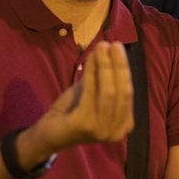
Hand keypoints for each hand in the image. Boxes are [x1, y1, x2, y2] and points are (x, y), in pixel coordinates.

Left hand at [26, 41, 133, 156]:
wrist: (49, 134)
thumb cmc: (73, 112)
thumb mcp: (92, 93)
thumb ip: (103, 79)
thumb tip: (110, 50)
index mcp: (124, 125)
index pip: (129, 93)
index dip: (124, 68)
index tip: (117, 47)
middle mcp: (116, 132)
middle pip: (122, 92)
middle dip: (118, 65)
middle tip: (112, 44)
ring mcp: (101, 131)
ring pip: (109, 92)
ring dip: (105, 66)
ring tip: (101, 47)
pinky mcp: (85, 125)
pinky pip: (90, 94)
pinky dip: (91, 73)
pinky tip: (90, 59)